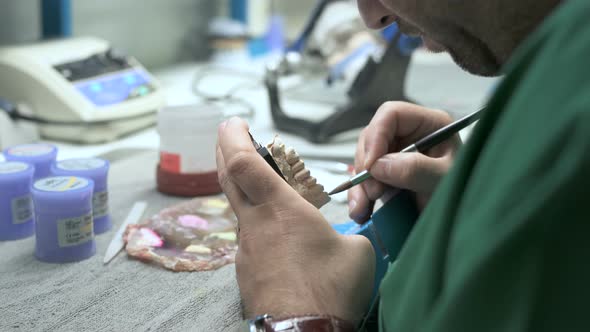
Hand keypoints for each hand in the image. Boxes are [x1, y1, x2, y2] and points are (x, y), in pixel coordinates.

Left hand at [217, 117, 374, 322]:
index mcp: (281, 209)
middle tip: (229, 134)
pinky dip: (258, 227)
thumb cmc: (331, 290)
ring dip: (247, 192)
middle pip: (228, 177)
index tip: (234, 122)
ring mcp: (246, 250)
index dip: (233, 137)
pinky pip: (250, 240)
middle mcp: (255, 224)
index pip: (243, 162)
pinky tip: (278, 240)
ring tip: (266, 190)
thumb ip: (347, 234)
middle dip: (225, 150)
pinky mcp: (246, 272)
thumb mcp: (355, 251)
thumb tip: (343, 239)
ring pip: (240, 210)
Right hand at [348, 102, 460, 222]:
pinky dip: (359, 195)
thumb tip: (378, 165)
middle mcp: (409, 137)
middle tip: (374, 192)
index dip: (376, 136)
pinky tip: (361, 211)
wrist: (465, 221)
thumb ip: (416, 169)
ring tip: (362, 208)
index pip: (392, 115)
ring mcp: (397, 157)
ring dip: (359, 185)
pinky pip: (364, 181)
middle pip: (372, 137)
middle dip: (366, 165)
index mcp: (429, 125)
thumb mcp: (444, 180)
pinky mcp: (388, 177)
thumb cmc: (465, 194)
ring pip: (364, 160)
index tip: (370, 165)